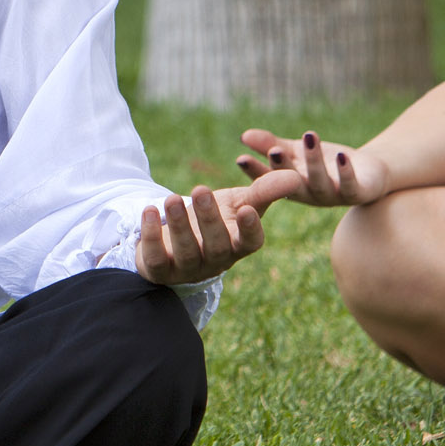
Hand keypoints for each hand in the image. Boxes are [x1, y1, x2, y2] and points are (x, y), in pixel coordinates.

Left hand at [135, 182, 273, 287]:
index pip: (251, 243)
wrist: (176, 238)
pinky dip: (151, 234)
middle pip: (217, 246)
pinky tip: (149, 210)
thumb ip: (265, 190)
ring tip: (171, 198)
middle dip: (209, 219)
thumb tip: (295, 175)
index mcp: (238, 245)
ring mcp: (187, 268)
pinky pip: (155, 257)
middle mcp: (215, 260)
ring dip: (179, 224)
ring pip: (186, 251)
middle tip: (200, 190)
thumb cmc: (216, 218)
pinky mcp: (159, 269)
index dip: (250, 229)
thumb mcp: (239, 202)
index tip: (247, 209)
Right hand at [236, 129, 389, 208]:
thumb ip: (272, 145)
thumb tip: (244, 135)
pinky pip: (350, 186)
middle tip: (274, 151)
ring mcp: (332, 196)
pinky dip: (345, 172)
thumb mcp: (297, 152)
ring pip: (320, 182)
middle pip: (292, 183)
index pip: (268, 179)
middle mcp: (308, 193)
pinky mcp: (356, 194)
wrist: (368, 172)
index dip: (255, 171)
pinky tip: (341, 156)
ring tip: (310, 136)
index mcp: (290, 185)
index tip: (241, 158)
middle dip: (283, 168)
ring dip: (314, 161)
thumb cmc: (327, 163)